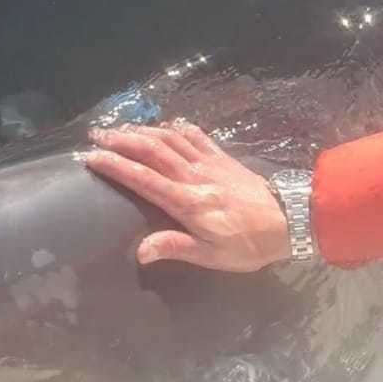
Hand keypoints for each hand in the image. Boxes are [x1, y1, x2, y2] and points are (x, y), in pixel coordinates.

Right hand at [82, 121, 291, 270]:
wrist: (290, 220)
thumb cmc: (249, 244)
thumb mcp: (212, 256)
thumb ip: (175, 248)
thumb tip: (141, 251)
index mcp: (188, 202)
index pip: (144, 179)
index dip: (116, 166)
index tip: (91, 158)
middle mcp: (194, 176)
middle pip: (152, 151)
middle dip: (121, 140)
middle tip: (96, 136)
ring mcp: (209, 162)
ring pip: (170, 138)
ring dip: (142, 130)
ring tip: (119, 128)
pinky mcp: (223, 157)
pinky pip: (196, 135)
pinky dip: (176, 128)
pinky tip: (165, 125)